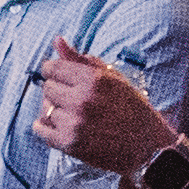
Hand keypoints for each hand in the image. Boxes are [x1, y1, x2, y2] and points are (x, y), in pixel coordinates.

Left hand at [26, 41, 174, 178]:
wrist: (148, 148)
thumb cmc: (133, 110)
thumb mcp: (113, 78)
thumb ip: (81, 59)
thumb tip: (57, 39)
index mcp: (93, 79)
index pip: (52, 67)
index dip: (54, 71)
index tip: (60, 77)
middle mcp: (82, 100)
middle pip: (47, 88)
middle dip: (58, 91)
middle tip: (74, 99)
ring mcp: (74, 123)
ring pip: (45, 108)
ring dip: (56, 111)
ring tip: (75, 116)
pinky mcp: (70, 143)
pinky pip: (40, 129)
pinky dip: (46, 128)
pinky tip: (62, 126)